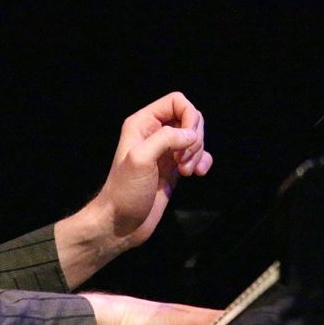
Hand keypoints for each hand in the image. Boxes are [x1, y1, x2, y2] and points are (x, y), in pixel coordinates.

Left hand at [97, 91, 211, 247]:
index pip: (177, 101)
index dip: (189, 115)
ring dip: (198, 153)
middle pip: (190, 118)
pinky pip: (197, 156)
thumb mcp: (141, 159)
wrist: (120, 223)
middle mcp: (155, 133)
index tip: (188, 139)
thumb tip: (191, 135)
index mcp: (143, 123)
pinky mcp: (175, 168)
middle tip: (182, 161)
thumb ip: (166, 139)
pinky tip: (197, 174)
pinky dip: (203, 162)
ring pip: (195, 138)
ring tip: (185, 172)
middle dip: (195, 138)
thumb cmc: (125, 191)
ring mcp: (166, 151)